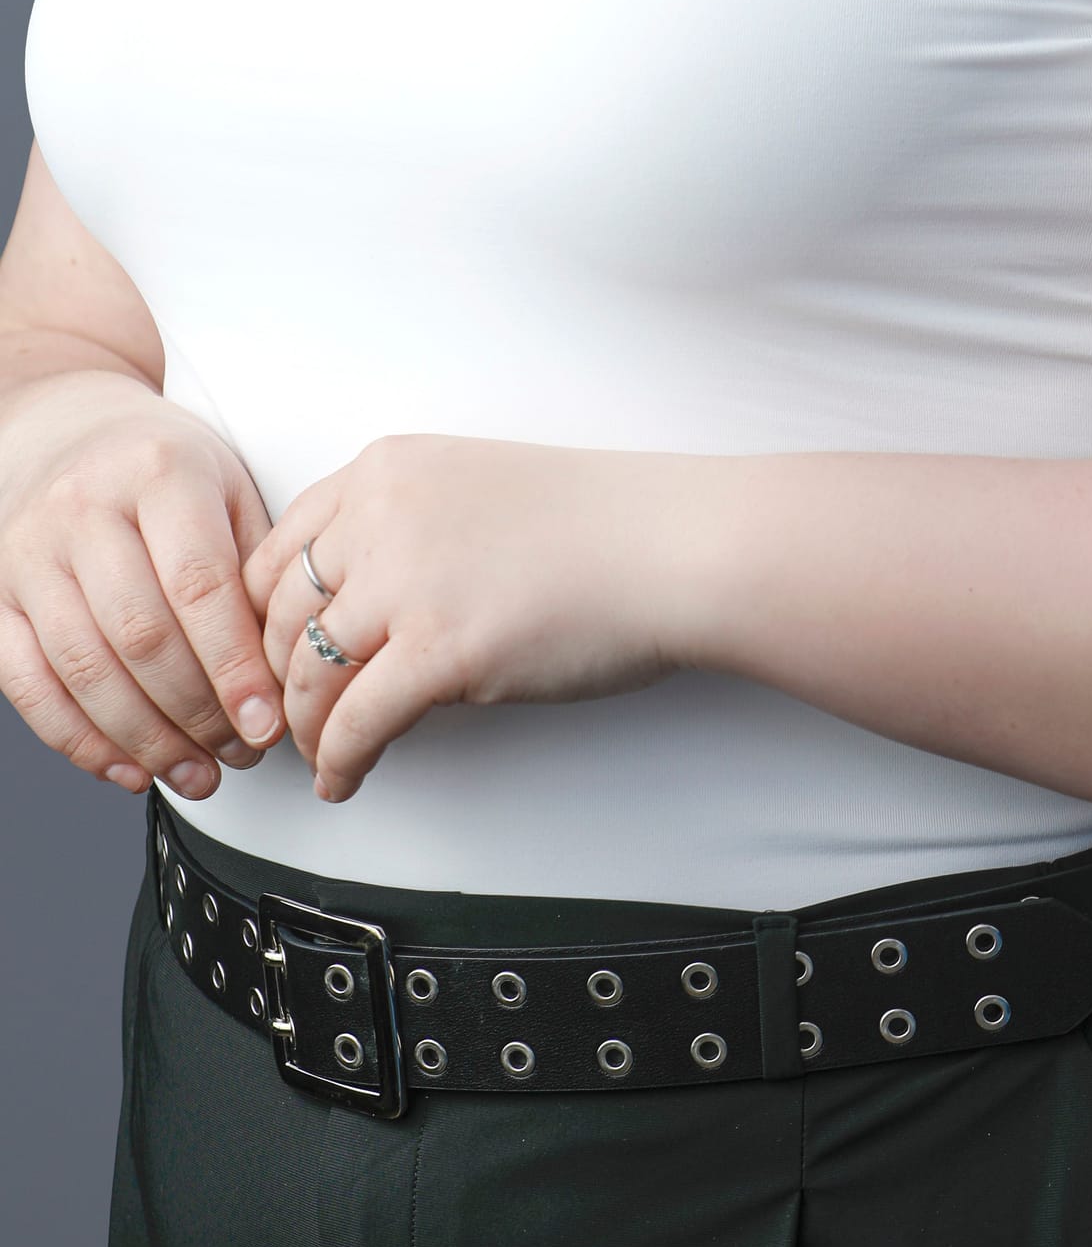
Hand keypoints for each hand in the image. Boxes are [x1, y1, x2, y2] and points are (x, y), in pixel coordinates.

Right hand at [0, 370, 288, 799]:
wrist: (63, 431)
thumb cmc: (160, 464)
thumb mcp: (225, 482)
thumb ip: (255, 560)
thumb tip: (287, 657)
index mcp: (158, 471)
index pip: (199, 583)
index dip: (235, 664)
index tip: (267, 720)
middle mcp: (84, 509)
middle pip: (141, 635)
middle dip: (198, 712)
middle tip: (242, 754)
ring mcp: (29, 554)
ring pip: (84, 669)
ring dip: (146, 740)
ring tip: (199, 774)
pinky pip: (29, 685)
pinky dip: (80, 741)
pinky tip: (129, 768)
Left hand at [241, 434, 695, 801]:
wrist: (673, 546)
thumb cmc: (600, 523)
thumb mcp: (477, 487)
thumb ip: (406, 527)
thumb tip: (360, 608)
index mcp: (388, 468)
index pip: (281, 548)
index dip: (264, 617)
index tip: (274, 655)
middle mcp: (383, 517)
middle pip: (282, 615)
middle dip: (274, 678)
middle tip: (286, 717)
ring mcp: (409, 583)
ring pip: (308, 673)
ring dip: (304, 728)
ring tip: (317, 755)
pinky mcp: (441, 651)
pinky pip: (356, 722)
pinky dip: (340, 761)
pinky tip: (345, 778)